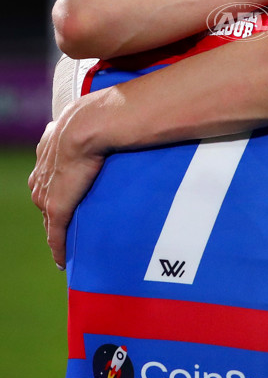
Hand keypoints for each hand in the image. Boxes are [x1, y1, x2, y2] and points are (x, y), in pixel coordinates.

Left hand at [29, 98, 106, 269]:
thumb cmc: (96, 117)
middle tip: (68, 221)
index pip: (48, 177)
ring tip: (68, 241)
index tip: (66, 195)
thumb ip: (92, 125)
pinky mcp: (57, 208)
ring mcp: (47, 192)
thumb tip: (116, 118)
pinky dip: (59, 248)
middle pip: (44, 199)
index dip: (56, 188)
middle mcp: (41, 174)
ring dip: (57, 230)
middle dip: (53, 211)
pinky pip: (56, 235)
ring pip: (49, 219)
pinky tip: (63, 260)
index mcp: (47, 152)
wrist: (89, 125)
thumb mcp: (87, 119)